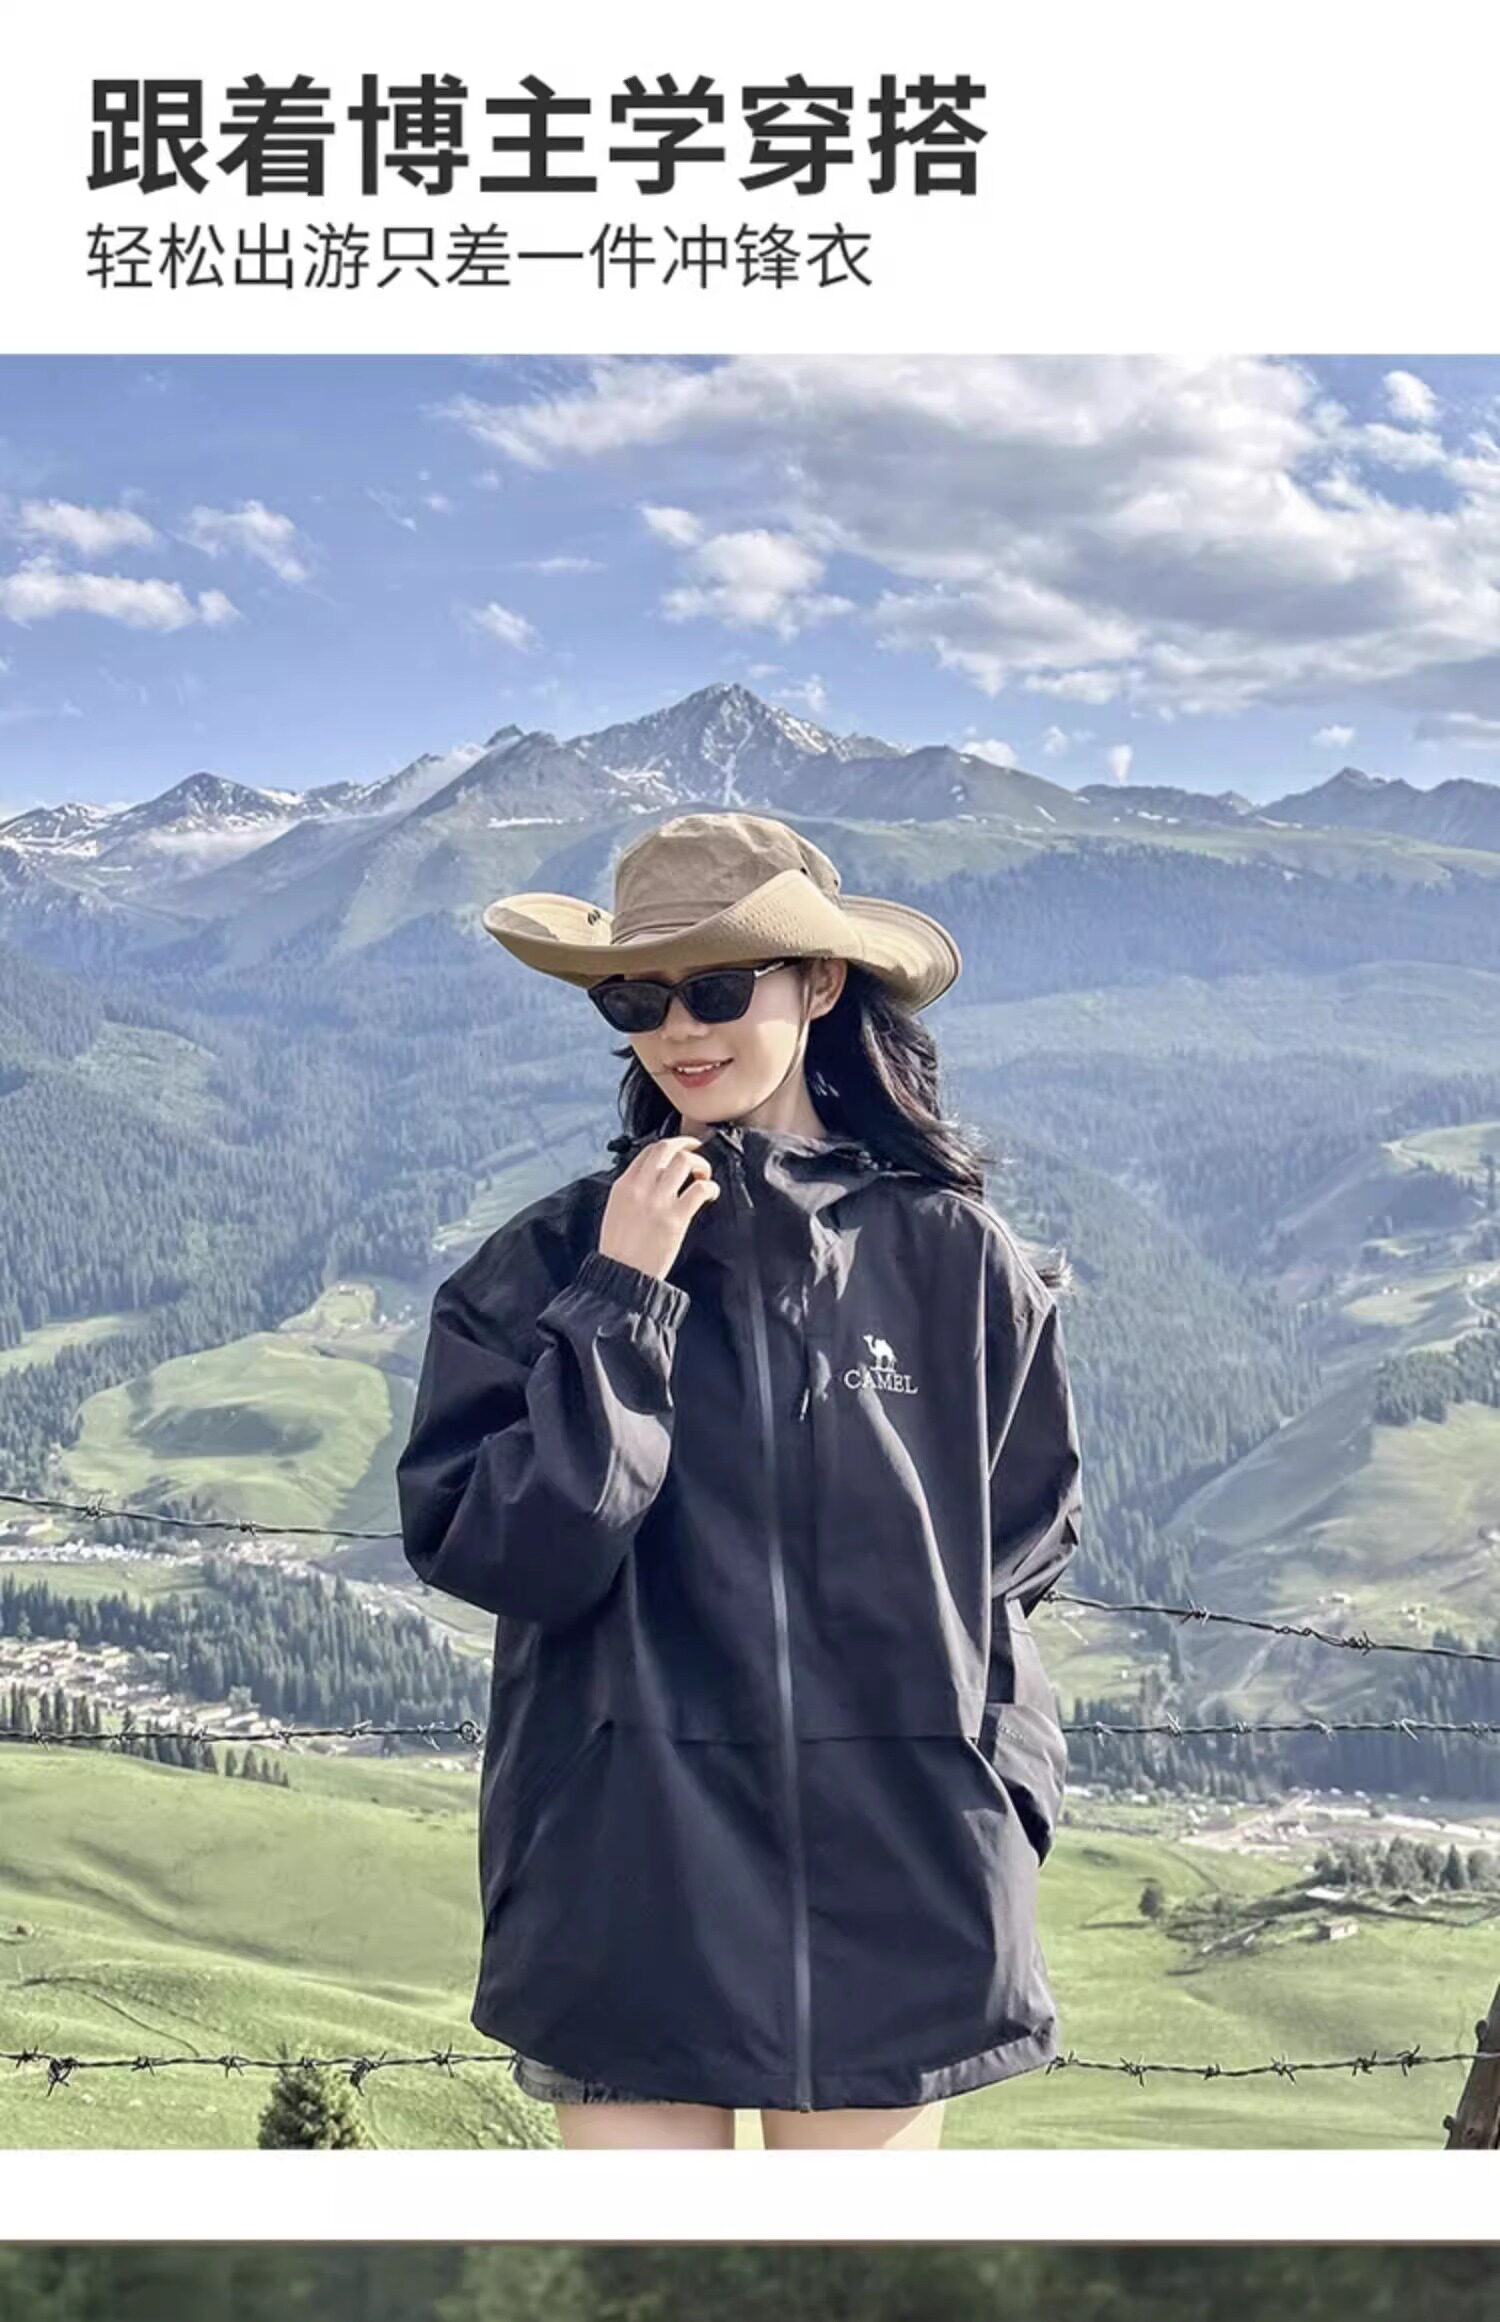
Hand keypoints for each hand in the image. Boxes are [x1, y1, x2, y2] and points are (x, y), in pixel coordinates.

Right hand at [597, 1135, 720, 1280]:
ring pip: (685, 1162)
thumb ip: (632, 1189)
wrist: (623, 1273)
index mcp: (624, 1185)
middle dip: (687, 1145)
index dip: (669, 1146)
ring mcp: (659, 1201)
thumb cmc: (619, 1246)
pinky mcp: (676, 1218)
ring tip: (703, 1175)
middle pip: (667, 1148)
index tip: (679, 1150)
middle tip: (697, 1151)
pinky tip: (711, 1194)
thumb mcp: (616, 1209)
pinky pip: (699, 1189)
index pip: (649, 1151)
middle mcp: (641, 1188)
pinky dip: (710, 1187)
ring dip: (700, 1164)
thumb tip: (653, 1176)